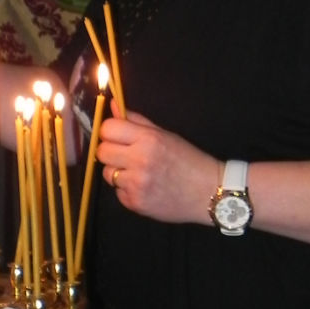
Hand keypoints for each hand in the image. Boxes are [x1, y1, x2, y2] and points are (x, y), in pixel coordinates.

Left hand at [97, 110, 216, 225]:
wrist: (208, 193)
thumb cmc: (188, 160)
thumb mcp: (165, 135)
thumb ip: (136, 121)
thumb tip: (112, 105)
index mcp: (148, 139)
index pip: (107, 129)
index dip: (110, 131)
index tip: (118, 136)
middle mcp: (139, 160)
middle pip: (101, 152)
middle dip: (111, 152)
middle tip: (126, 155)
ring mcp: (136, 184)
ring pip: (107, 173)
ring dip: (118, 172)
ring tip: (139, 173)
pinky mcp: (135, 203)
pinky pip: (118, 192)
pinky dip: (127, 190)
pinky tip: (145, 187)